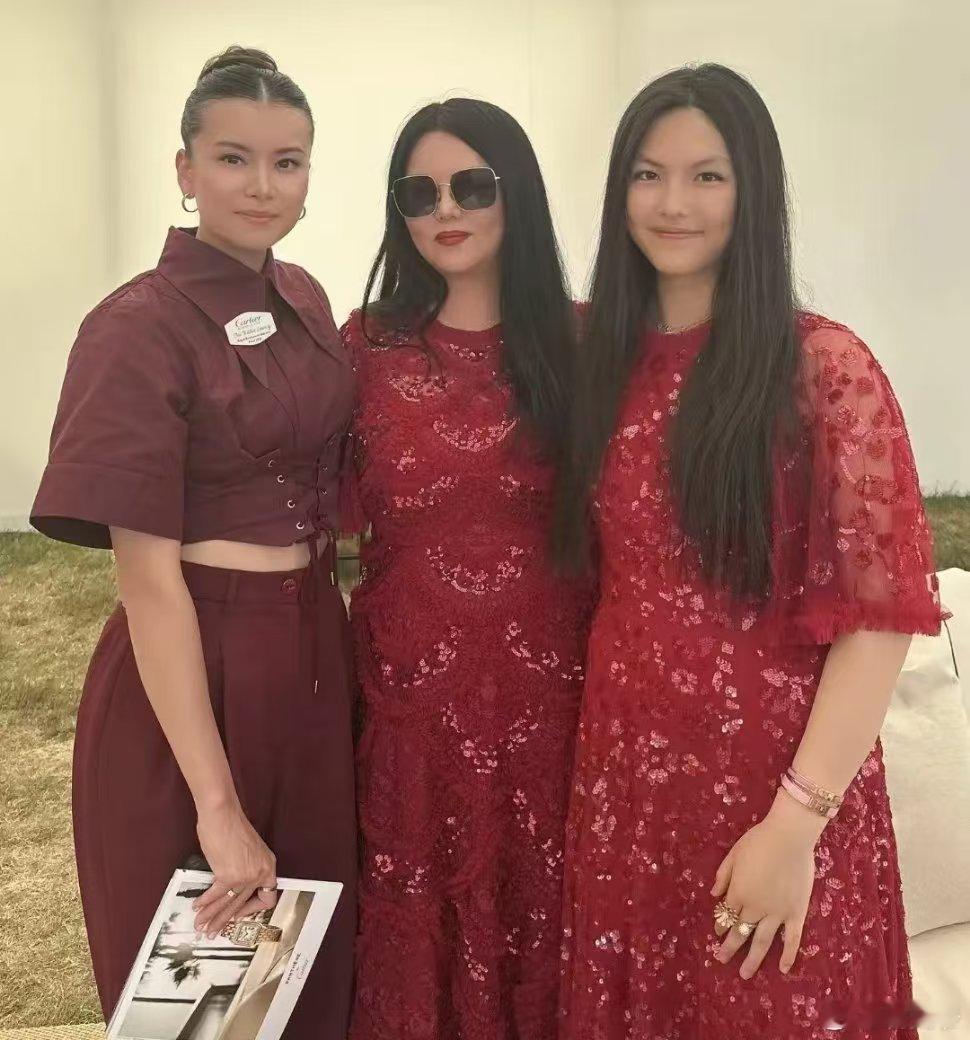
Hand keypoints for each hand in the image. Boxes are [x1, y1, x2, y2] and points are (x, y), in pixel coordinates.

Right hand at [192, 802, 277, 936]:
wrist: (222, 815)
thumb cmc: (232, 827)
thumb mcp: (249, 850)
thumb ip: (246, 867)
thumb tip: (233, 884)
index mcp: (268, 866)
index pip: (267, 898)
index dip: (252, 909)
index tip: (238, 914)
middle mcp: (259, 874)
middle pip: (243, 904)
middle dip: (224, 920)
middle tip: (212, 931)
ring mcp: (245, 876)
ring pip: (228, 903)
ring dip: (212, 916)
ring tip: (200, 926)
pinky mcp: (228, 875)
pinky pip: (216, 895)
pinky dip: (205, 902)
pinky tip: (197, 907)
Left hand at [710, 791, 821, 978]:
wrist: (789, 838)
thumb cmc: (759, 841)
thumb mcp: (733, 854)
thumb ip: (723, 876)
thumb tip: (713, 895)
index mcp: (738, 893)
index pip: (727, 915)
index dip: (721, 925)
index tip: (717, 934)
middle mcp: (755, 908)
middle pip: (740, 933)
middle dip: (729, 948)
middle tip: (721, 960)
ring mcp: (777, 914)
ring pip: (762, 942)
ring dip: (752, 959)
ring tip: (744, 974)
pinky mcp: (796, 913)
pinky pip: (793, 939)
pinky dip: (788, 955)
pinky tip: (784, 969)